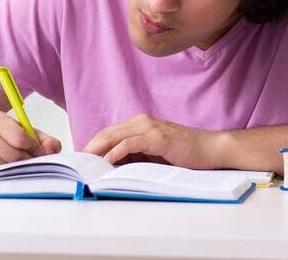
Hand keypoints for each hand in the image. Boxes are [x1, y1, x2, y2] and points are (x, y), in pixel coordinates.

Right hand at [0, 110, 61, 170]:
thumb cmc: (1, 134)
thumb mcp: (22, 129)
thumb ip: (42, 139)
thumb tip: (52, 150)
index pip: (19, 138)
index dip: (34, 147)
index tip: (37, 150)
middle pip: (14, 156)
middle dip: (27, 161)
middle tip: (30, 159)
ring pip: (6, 169)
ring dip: (17, 169)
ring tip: (17, 162)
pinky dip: (6, 174)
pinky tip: (5, 167)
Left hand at [82, 114, 222, 168]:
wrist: (210, 149)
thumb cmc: (185, 153)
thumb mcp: (155, 154)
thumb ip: (136, 156)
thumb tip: (113, 166)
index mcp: (140, 124)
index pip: (109, 133)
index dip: (93, 145)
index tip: (82, 159)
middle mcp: (142, 121)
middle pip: (107, 132)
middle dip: (90, 147)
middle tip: (77, 163)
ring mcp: (149, 128)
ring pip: (115, 136)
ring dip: (98, 150)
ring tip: (86, 163)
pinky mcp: (157, 137)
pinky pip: (130, 143)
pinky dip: (116, 152)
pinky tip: (107, 161)